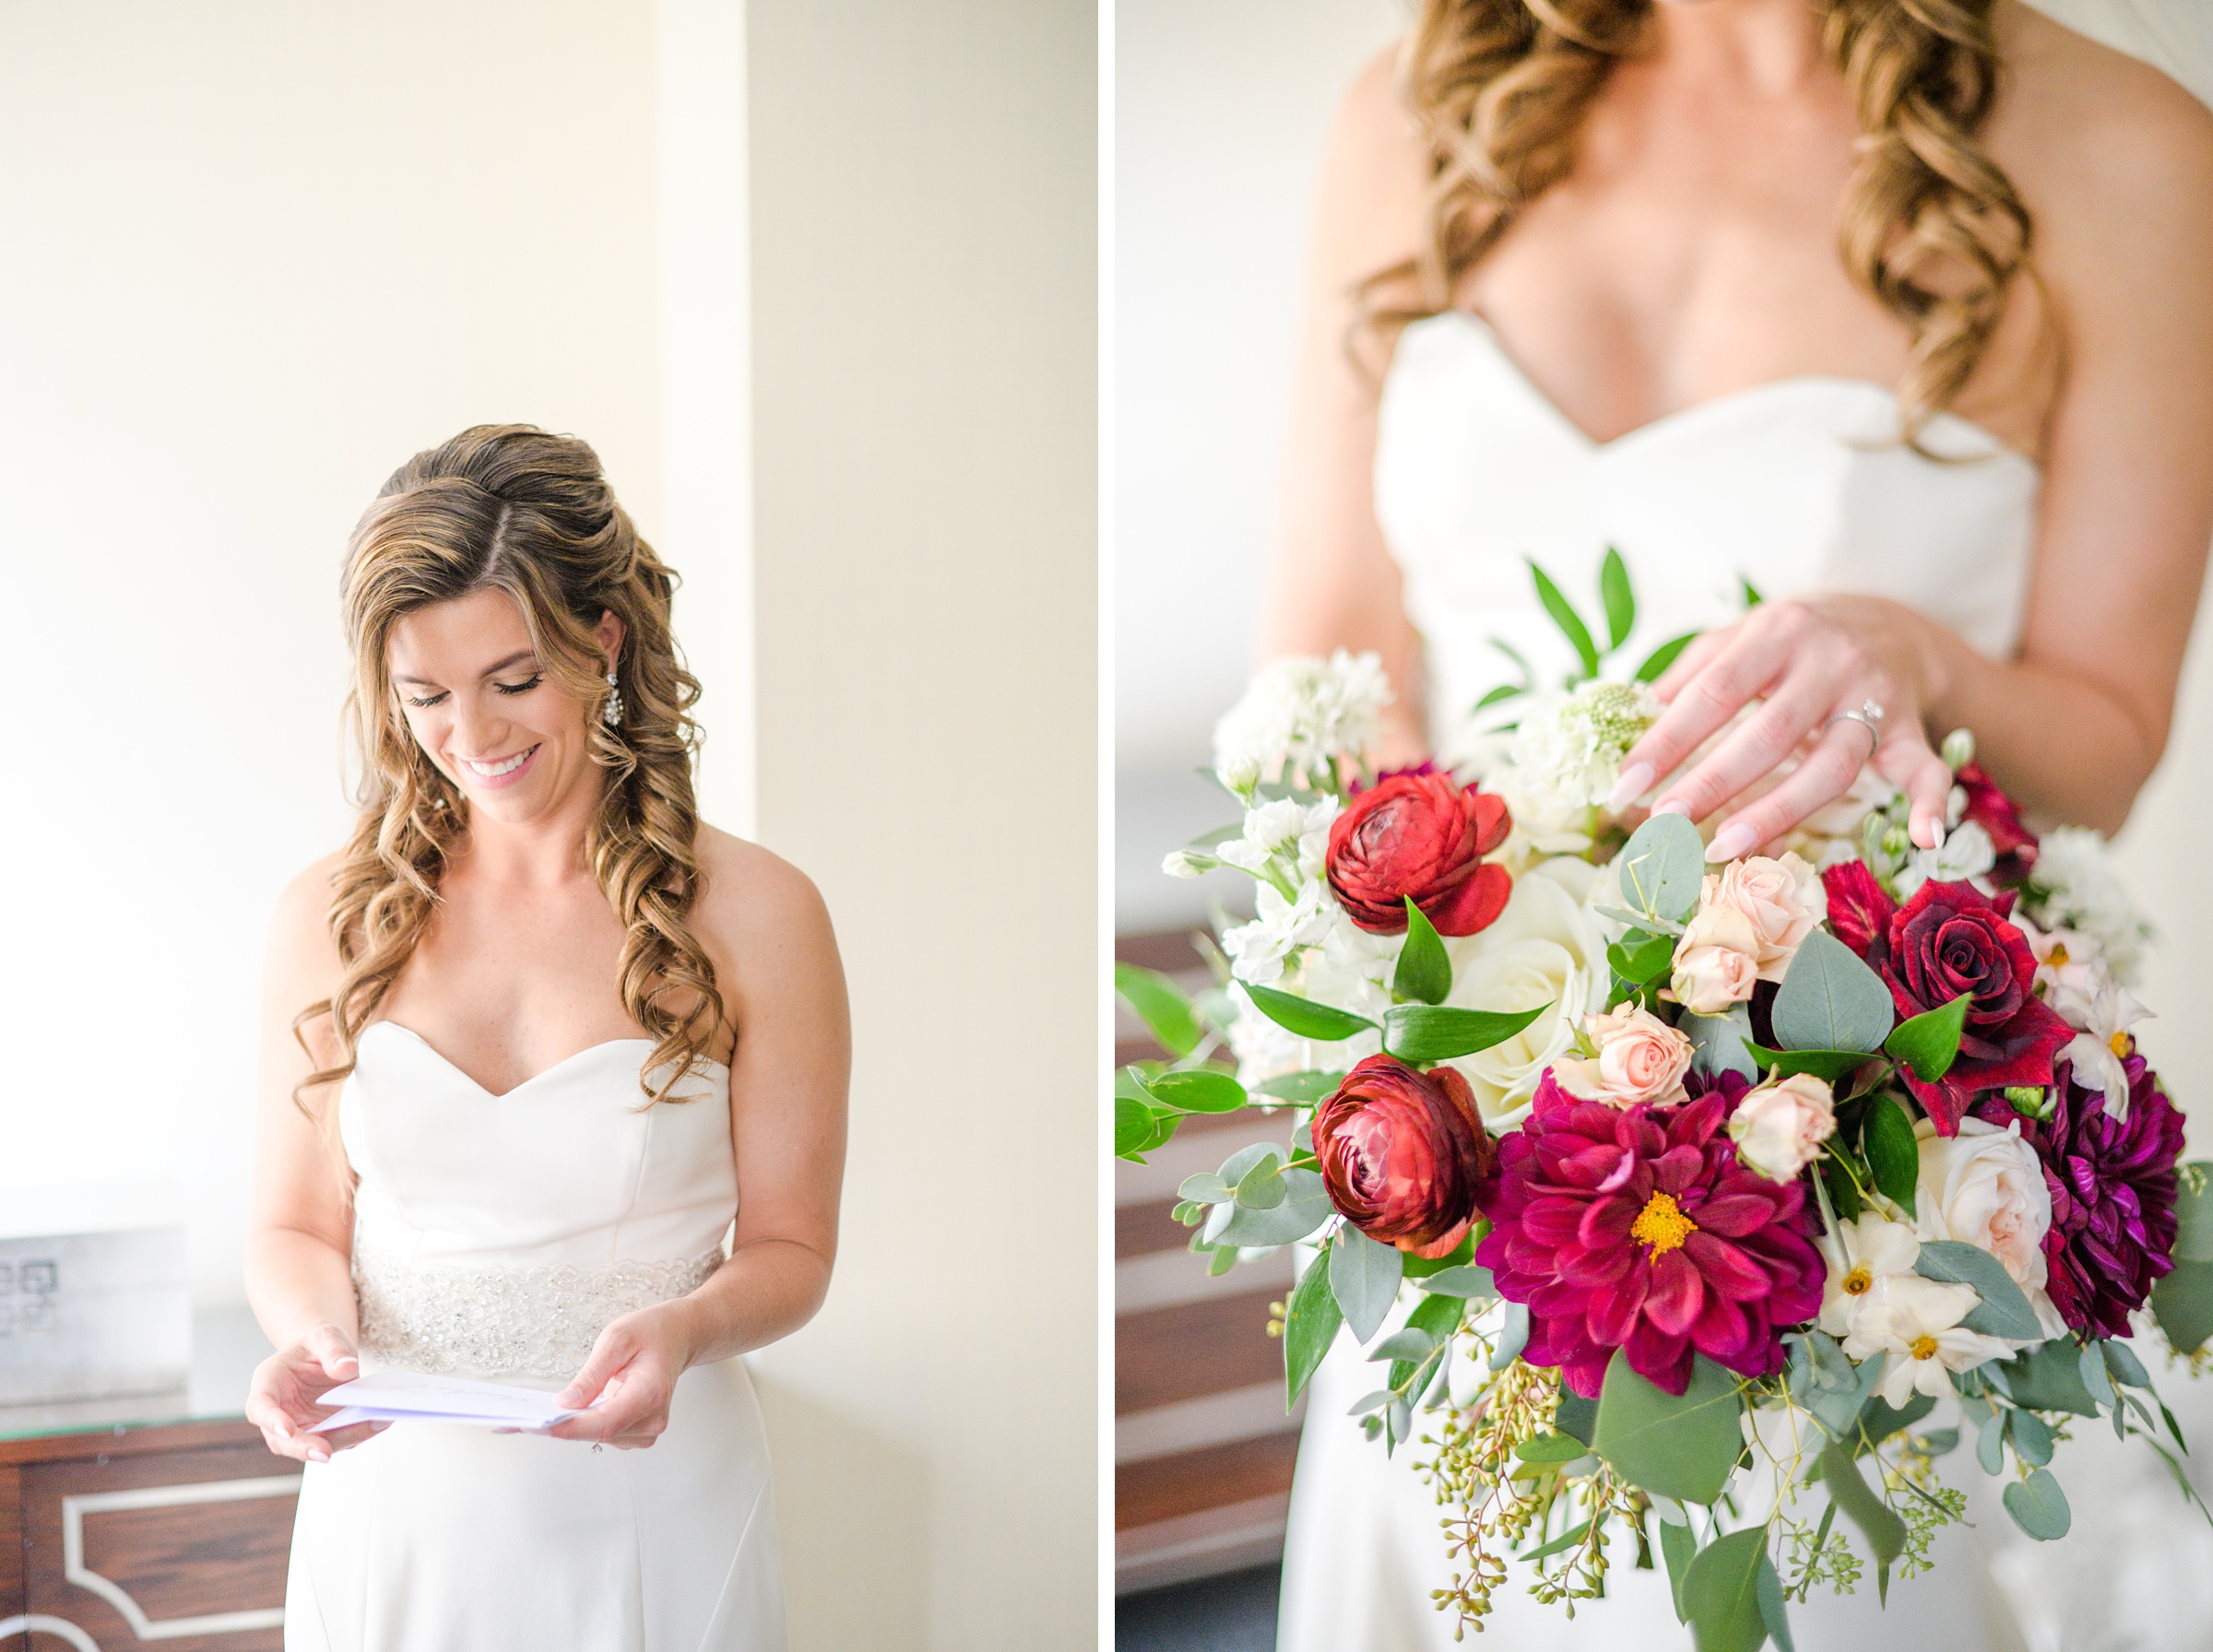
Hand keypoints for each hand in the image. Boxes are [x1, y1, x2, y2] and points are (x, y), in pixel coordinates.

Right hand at [246, 1324, 382, 1463]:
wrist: (327, 1355)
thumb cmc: (318, 1345)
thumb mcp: (324, 1335)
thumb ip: (333, 1349)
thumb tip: (347, 1369)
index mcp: (268, 1384)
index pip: (261, 1407)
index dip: (272, 1421)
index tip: (287, 1430)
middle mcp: (279, 1413)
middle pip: (283, 1440)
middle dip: (304, 1447)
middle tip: (325, 1453)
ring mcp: (300, 1427)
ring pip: (312, 1446)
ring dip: (339, 1442)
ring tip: (371, 1426)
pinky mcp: (323, 1434)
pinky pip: (337, 1440)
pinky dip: (357, 1434)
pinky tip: (379, 1421)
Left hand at [547, 1302, 696, 1450]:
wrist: (678, 1336)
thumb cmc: (651, 1333)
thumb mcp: (616, 1339)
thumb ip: (591, 1375)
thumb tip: (566, 1403)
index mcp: (650, 1393)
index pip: (606, 1423)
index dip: (571, 1428)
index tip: (539, 1426)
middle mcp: (653, 1418)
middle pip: (599, 1433)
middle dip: (563, 1426)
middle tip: (523, 1419)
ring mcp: (648, 1429)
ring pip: (599, 1437)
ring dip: (572, 1426)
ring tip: (547, 1411)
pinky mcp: (638, 1432)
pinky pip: (604, 1434)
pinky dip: (584, 1425)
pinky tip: (571, 1411)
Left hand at [1608, 596, 1952, 857]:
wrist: (1887, 616)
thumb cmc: (1792, 638)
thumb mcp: (1738, 636)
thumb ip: (1687, 676)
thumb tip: (1629, 722)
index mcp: (1777, 632)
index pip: (1713, 691)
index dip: (1667, 741)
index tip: (1626, 785)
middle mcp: (1829, 661)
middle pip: (1769, 732)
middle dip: (1713, 782)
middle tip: (1665, 823)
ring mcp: (1875, 695)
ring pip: (1833, 762)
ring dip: (1780, 809)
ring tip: (1726, 847)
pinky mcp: (1911, 726)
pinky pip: (1925, 766)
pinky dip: (1930, 802)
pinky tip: (1928, 838)